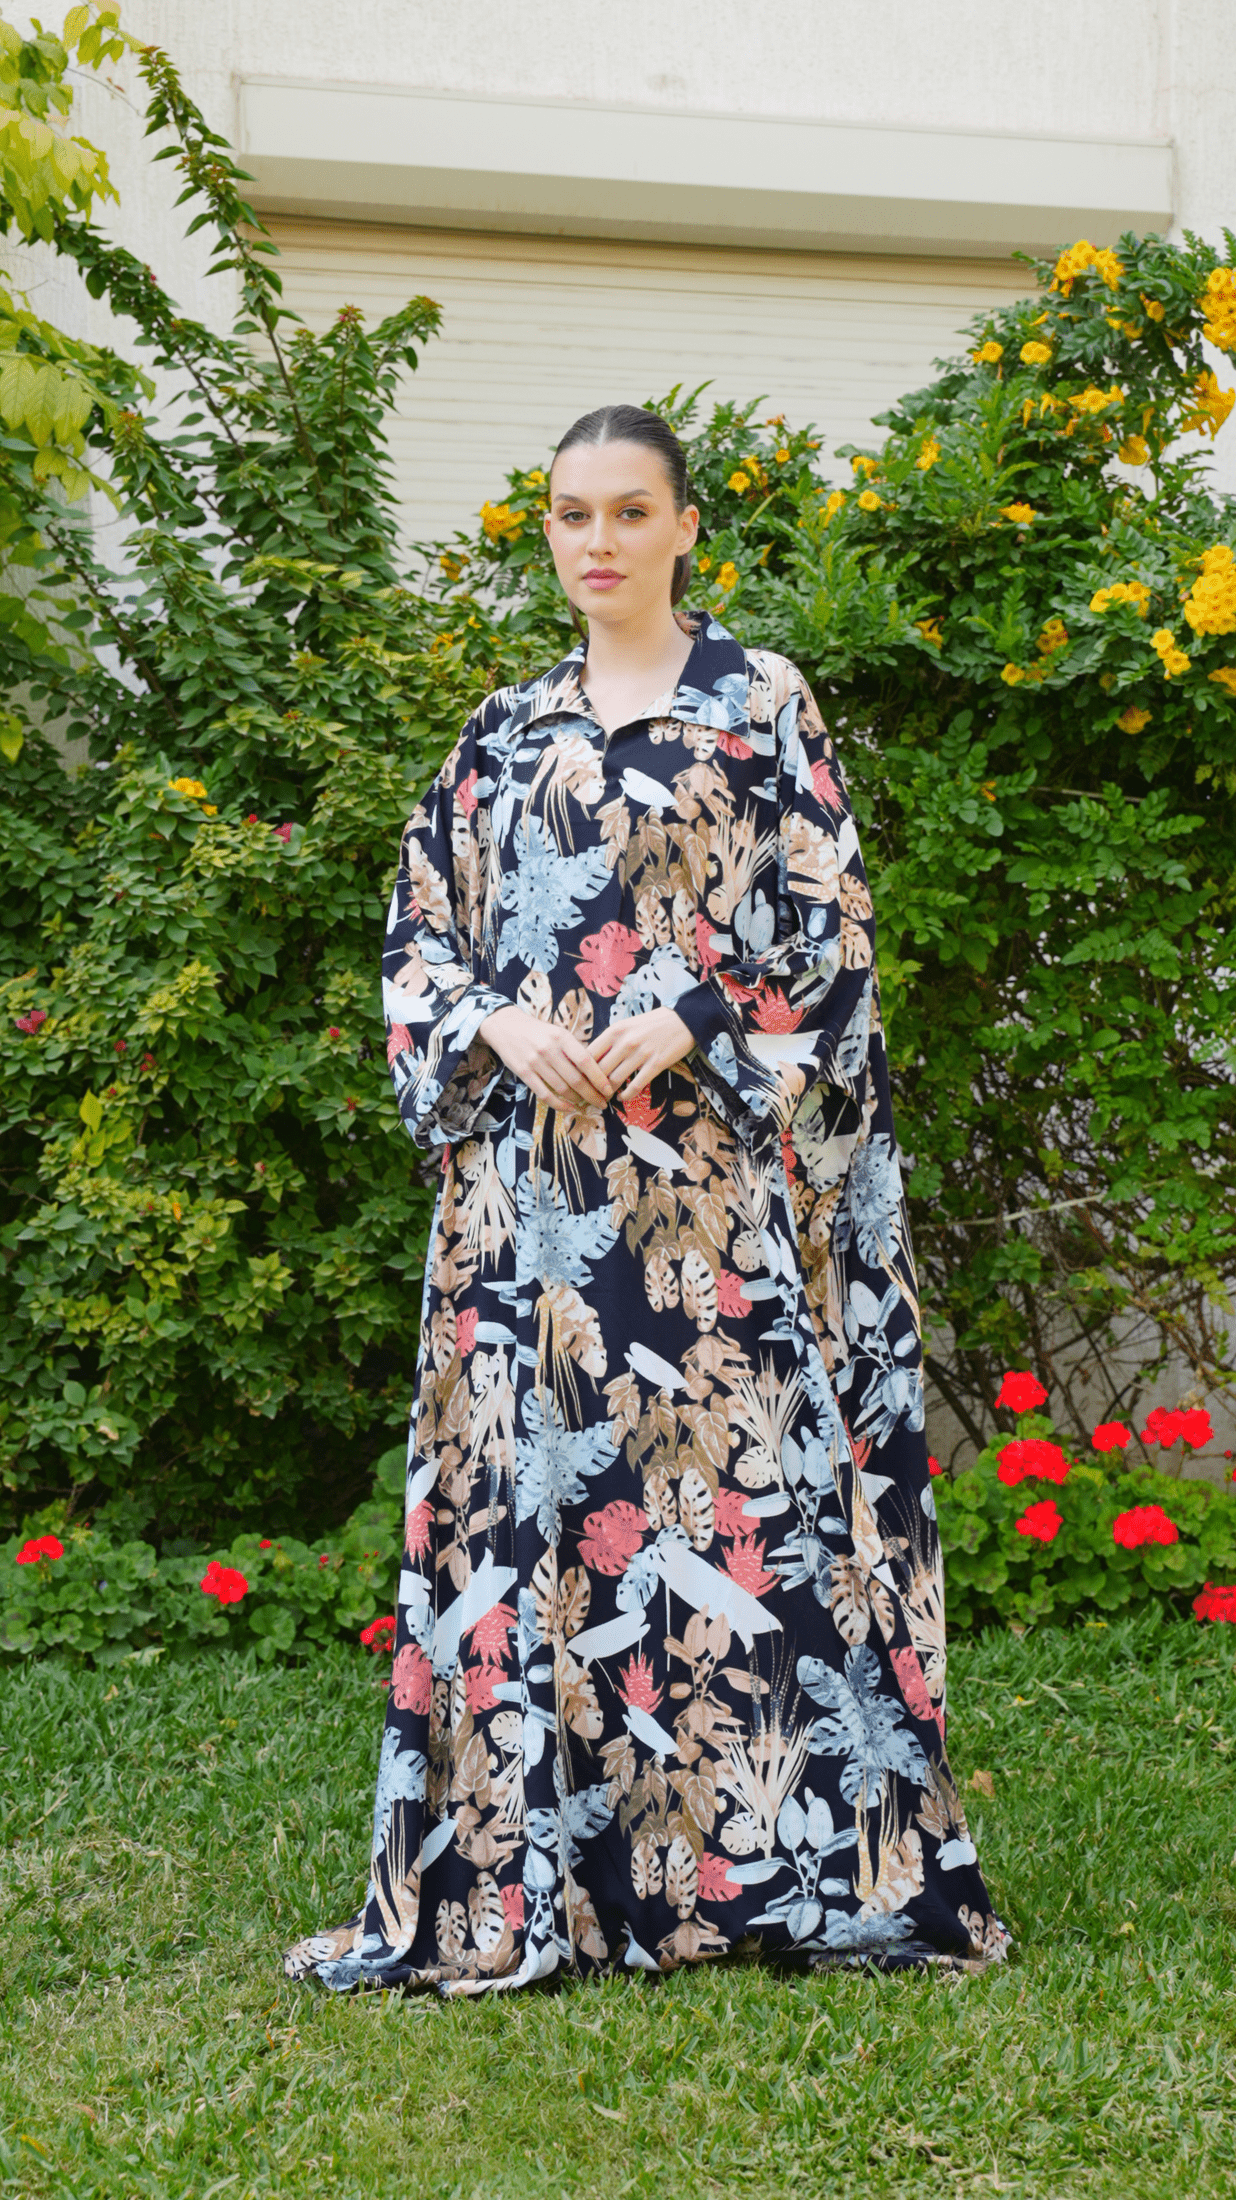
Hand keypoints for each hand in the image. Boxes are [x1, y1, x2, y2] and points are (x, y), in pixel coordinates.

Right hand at [478, 1005, 615, 1111]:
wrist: (505, 1026)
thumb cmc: (538, 1031)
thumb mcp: (558, 1033)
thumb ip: (573, 1049)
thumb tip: (596, 1071)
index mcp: (561, 1037)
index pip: (585, 1061)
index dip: (599, 1079)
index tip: (609, 1090)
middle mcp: (549, 1050)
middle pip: (576, 1079)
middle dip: (592, 1094)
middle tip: (602, 1103)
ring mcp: (535, 1062)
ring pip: (562, 1088)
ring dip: (578, 1100)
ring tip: (587, 1104)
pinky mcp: (523, 1073)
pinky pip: (544, 1094)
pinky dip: (559, 1104)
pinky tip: (569, 1107)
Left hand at [588, 1006, 693, 1102]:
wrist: (683, 1020)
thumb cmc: (652, 1023)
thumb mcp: (627, 1025)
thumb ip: (610, 1040)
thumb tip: (591, 1059)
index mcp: (615, 1030)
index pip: (589, 1054)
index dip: (582, 1070)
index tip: (580, 1080)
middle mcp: (626, 1042)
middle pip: (600, 1070)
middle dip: (593, 1086)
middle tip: (590, 1094)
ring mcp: (641, 1054)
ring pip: (615, 1080)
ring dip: (608, 1092)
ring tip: (604, 1097)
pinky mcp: (655, 1064)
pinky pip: (636, 1086)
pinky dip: (626, 1095)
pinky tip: (622, 1098)